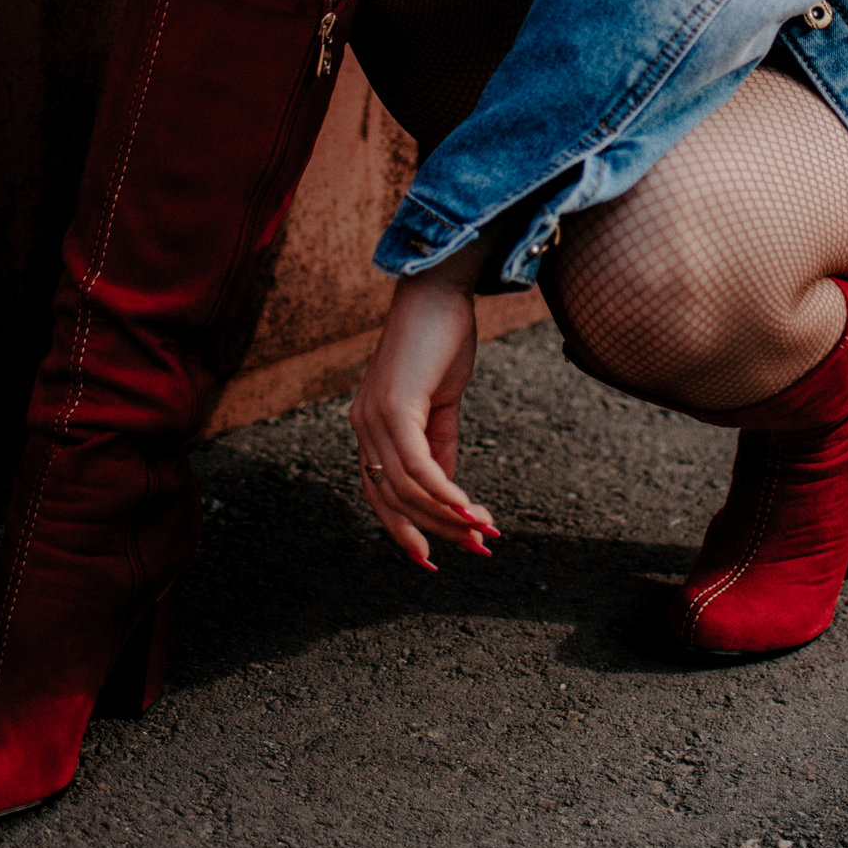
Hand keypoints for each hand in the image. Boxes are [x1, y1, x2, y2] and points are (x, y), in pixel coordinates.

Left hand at [349, 274, 499, 566]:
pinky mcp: (394, 409)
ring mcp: (374, 419)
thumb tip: (448, 491)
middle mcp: (362, 427)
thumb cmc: (440, 340)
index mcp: (369, 427)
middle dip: (436, 531)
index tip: (435, 557)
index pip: (380, 494)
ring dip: (449, 517)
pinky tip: (472, 509)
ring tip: (485, 530)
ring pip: (408, 490)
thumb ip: (439, 446)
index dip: (405, 529)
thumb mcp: (441, 403)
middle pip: (393, 500)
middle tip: (477, 547)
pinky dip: (447, 493)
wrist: (438, 290)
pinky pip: (419, 467)